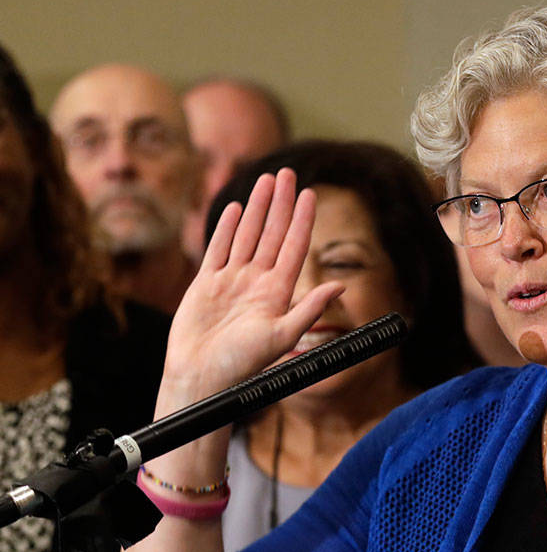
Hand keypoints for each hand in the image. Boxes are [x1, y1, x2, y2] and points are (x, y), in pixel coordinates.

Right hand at [160, 169, 342, 408]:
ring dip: (258, 208)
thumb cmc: (241, 365)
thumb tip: (339, 286)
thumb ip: (309, 308)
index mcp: (278, 293)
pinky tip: (239, 207)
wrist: (200, 378)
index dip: (303, 220)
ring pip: (247, 234)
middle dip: (282, 203)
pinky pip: (218, 248)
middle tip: (289, 173)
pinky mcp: (206, 283)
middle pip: (272, 233)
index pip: (294, 247)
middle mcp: (257, 282)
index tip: (312, 194)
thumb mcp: (281, 336)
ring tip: (268, 180)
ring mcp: (231, 281)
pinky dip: (227, 227)